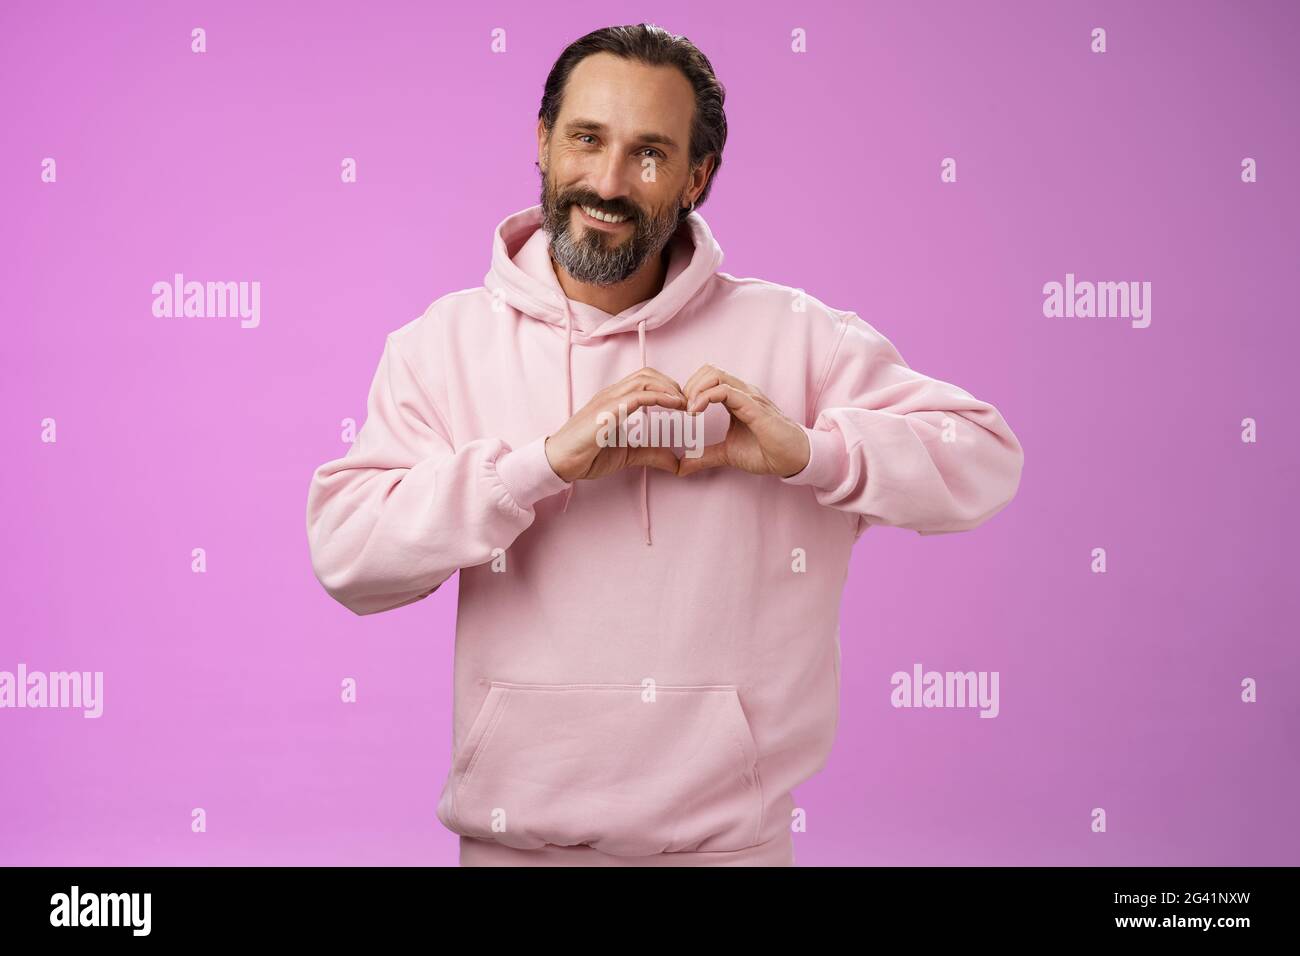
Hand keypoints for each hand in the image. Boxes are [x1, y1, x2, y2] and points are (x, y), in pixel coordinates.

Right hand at [544, 367, 685, 481]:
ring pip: (645, 379)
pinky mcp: (607, 411)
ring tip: (685, 403)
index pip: (644, 380)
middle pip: (647, 374)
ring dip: (669, 388)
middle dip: (672, 384)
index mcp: (614, 400)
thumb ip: (651, 454)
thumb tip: (676, 462)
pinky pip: (638, 396)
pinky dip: (661, 397)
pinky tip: (674, 405)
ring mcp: (608, 400)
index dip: (667, 387)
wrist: (558, 462)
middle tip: (688, 402)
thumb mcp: (627, 454)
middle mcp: (612, 394)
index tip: (683, 403)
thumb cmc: (585, 455)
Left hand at [678, 365, 809, 478]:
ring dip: (695, 390)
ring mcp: (749, 397)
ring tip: (690, 411)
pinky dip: (705, 398)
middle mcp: (742, 392)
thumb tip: (681, 467)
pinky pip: (726, 392)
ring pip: (716, 375)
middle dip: (689, 386)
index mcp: (735, 398)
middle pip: (709, 370)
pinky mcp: (754, 407)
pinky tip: (696, 413)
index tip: (681, 411)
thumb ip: (704, 456)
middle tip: (683, 409)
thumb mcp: (727, 454)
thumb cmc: (766, 451)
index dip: (690, 389)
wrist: (793, 459)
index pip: (708, 377)